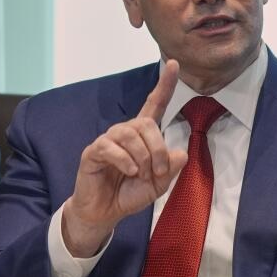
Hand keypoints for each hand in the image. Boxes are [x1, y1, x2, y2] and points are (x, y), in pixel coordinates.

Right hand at [62, 60, 187, 256]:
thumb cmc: (130, 193)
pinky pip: (111, 147)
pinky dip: (125, 161)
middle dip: (158, 149)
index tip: (173, 64)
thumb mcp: (159, 183)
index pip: (154, 105)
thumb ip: (171, 168)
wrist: (106, 212)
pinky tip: (129, 172)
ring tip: (141, 174)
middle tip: (157, 172)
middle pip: (146, 124)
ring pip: (130, 134)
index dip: (165, 85)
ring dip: (142, 157)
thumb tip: (182, 153)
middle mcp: (125, 133)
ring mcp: (108, 140)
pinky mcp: (93, 152)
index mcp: (143, 136)